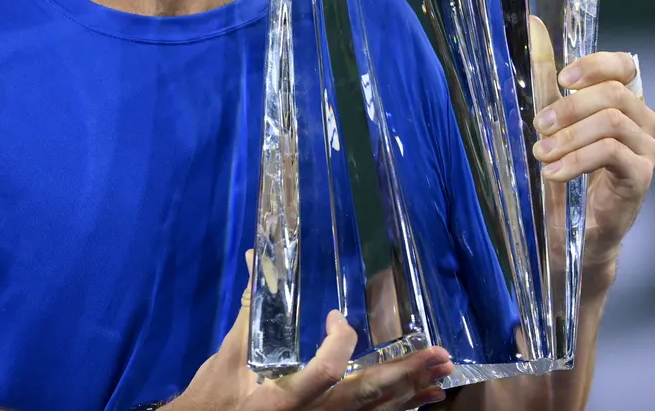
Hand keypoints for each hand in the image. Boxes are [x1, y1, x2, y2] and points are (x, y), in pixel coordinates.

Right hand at [172, 252, 454, 410]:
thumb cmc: (214, 399)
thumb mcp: (227, 358)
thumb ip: (249, 311)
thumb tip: (256, 259)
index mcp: (285, 398)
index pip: (327, 371)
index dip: (341, 342)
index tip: (339, 318)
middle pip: (367, 397)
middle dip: (405, 375)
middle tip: (440, 355)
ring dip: (410, 394)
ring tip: (441, 375)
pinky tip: (417, 400)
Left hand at [529, 18, 654, 276]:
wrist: (574, 230)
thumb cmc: (564, 167)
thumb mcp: (552, 119)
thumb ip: (545, 75)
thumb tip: (534, 25)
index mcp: (623, 101)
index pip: (626, 66)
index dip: (595, 65)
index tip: (561, 80)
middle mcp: (642, 121)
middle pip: (617, 94)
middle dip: (571, 106)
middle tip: (539, 124)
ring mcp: (646, 150)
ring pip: (614, 122)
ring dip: (570, 135)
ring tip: (541, 154)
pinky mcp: (641, 178)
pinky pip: (613, 155)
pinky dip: (577, 161)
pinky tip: (553, 174)